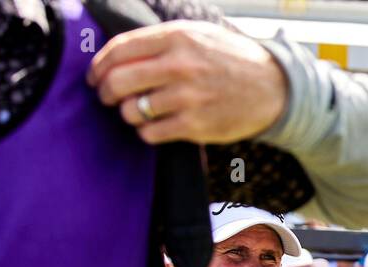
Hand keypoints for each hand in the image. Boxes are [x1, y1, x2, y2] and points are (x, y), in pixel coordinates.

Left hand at [88, 21, 287, 144]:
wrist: (273, 88)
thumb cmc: (231, 59)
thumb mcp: (198, 34)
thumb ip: (161, 39)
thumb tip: (118, 53)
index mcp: (177, 37)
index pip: (121, 49)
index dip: (99, 65)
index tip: (94, 76)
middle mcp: (181, 66)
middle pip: (120, 80)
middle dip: (106, 91)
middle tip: (107, 97)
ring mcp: (189, 97)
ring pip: (132, 110)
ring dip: (127, 113)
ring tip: (135, 112)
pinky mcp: (196, 125)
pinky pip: (151, 132)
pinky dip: (145, 131)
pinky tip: (152, 126)